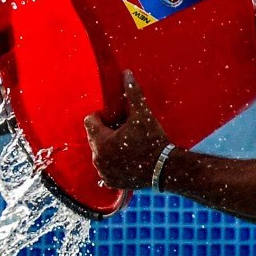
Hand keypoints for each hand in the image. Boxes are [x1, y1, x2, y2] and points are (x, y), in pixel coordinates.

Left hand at [83, 72, 170, 189]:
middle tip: (125, 130)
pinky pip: (106, 168)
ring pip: (100, 153)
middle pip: (94, 138)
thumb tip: (126, 73)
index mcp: (100, 142)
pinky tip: (127, 159)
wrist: (167, 168)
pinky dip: (113, 163)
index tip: (116, 118)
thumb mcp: (142, 115)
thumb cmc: (153, 140)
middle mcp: (97, 159)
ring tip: (128, 145)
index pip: (89, 122)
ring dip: (109, 147)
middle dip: (106, 132)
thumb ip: (132, 93)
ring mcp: (104, 172)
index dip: (102, 117)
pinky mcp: (112, 182)